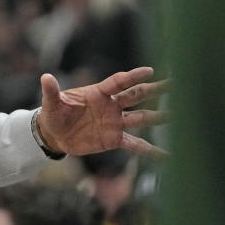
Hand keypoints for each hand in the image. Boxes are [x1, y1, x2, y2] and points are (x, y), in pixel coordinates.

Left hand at [37, 67, 168, 158]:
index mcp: (98, 93)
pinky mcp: (114, 139)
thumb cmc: (54, 113)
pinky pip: (135, 144)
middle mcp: (111, 106)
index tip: (150, 70)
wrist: (54, 134)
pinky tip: (168, 154)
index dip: (133, 76)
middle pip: (137, 96)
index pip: (118, 82)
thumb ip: (52, 91)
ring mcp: (115, 122)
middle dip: (155, 90)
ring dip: (159, 117)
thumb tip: (45, 77)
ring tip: (179, 115)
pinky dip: (151, 150)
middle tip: (175, 84)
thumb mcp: (51, 103)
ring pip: (141, 118)